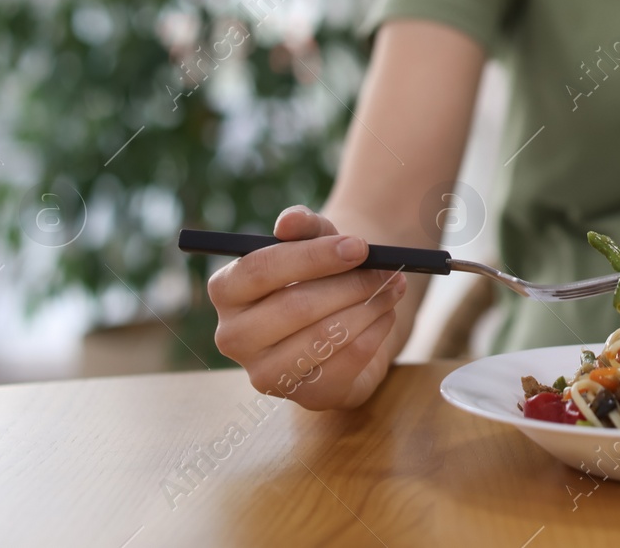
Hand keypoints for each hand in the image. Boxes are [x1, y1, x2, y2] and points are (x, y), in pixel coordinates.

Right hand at [207, 204, 407, 409]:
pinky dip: (374, 335)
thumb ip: (303, 225)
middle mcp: (233, 336)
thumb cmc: (320, 271)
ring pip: (322, 338)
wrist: (342, 314)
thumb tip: (288, 222)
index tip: (359, 246)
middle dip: (350, 285)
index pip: (261, 270)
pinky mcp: (303, 397)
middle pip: (294, 307)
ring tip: (393, 289)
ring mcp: (264, 374)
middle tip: (389, 270)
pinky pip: (345, 364)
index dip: (313, 256)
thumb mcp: (315, 239)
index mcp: (227, 290)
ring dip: (368, 309)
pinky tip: (385, 316)